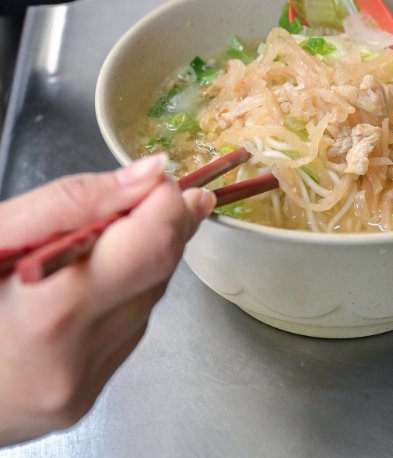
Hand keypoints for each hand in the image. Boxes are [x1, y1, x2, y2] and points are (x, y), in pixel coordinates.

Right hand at [0, 155, 214, 445]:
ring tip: (119, 228)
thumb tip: (151, 173)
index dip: (166, 204)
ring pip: (150, 300)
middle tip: (157, 191)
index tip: (159, 178)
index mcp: (48, 314)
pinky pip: (129, 330)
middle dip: (166, 222)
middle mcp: (75, 360)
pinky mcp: (88, 398)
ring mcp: (84, 386)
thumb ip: (74, 200)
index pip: (152, 247)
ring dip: (146, 257)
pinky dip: (125, 293)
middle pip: (160, 272)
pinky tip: (96, 276)